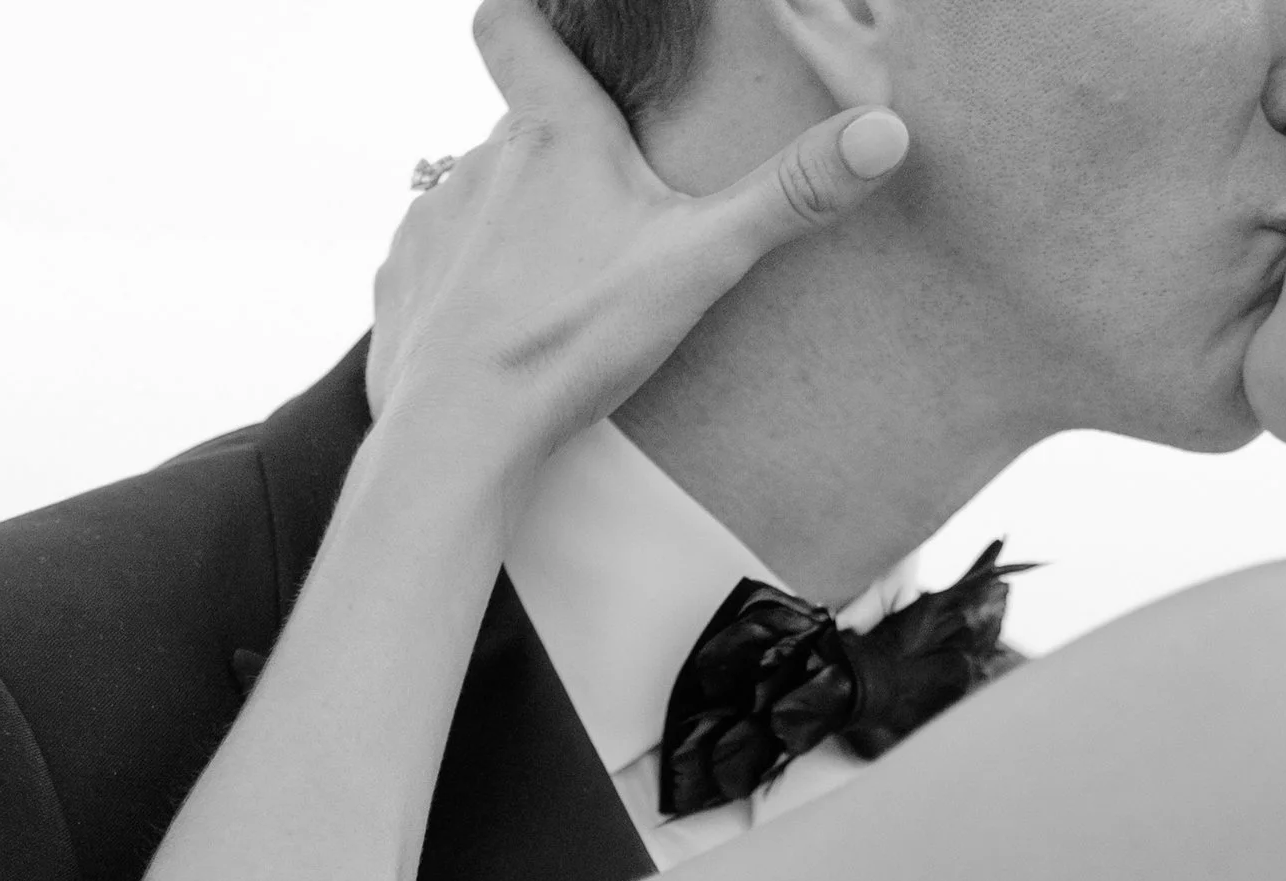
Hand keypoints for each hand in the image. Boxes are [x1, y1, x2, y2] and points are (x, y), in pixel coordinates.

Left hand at [367, 0, 908, 452]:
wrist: (458, 433)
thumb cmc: (572, 340)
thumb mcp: (699, 264)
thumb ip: (789, 197)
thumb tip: (886, 132)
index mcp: (552, 134)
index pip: (510, 24)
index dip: (527, 13)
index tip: (548, 22)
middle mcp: (478, 160)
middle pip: (514, 133)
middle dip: (555, 164)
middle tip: (606, 225)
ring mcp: (431, 222)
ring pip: (476, 203)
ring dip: (511, 232)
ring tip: (556, 298)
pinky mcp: (400, 289)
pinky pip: (437, 270)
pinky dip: (468, 293)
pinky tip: (502, 338)